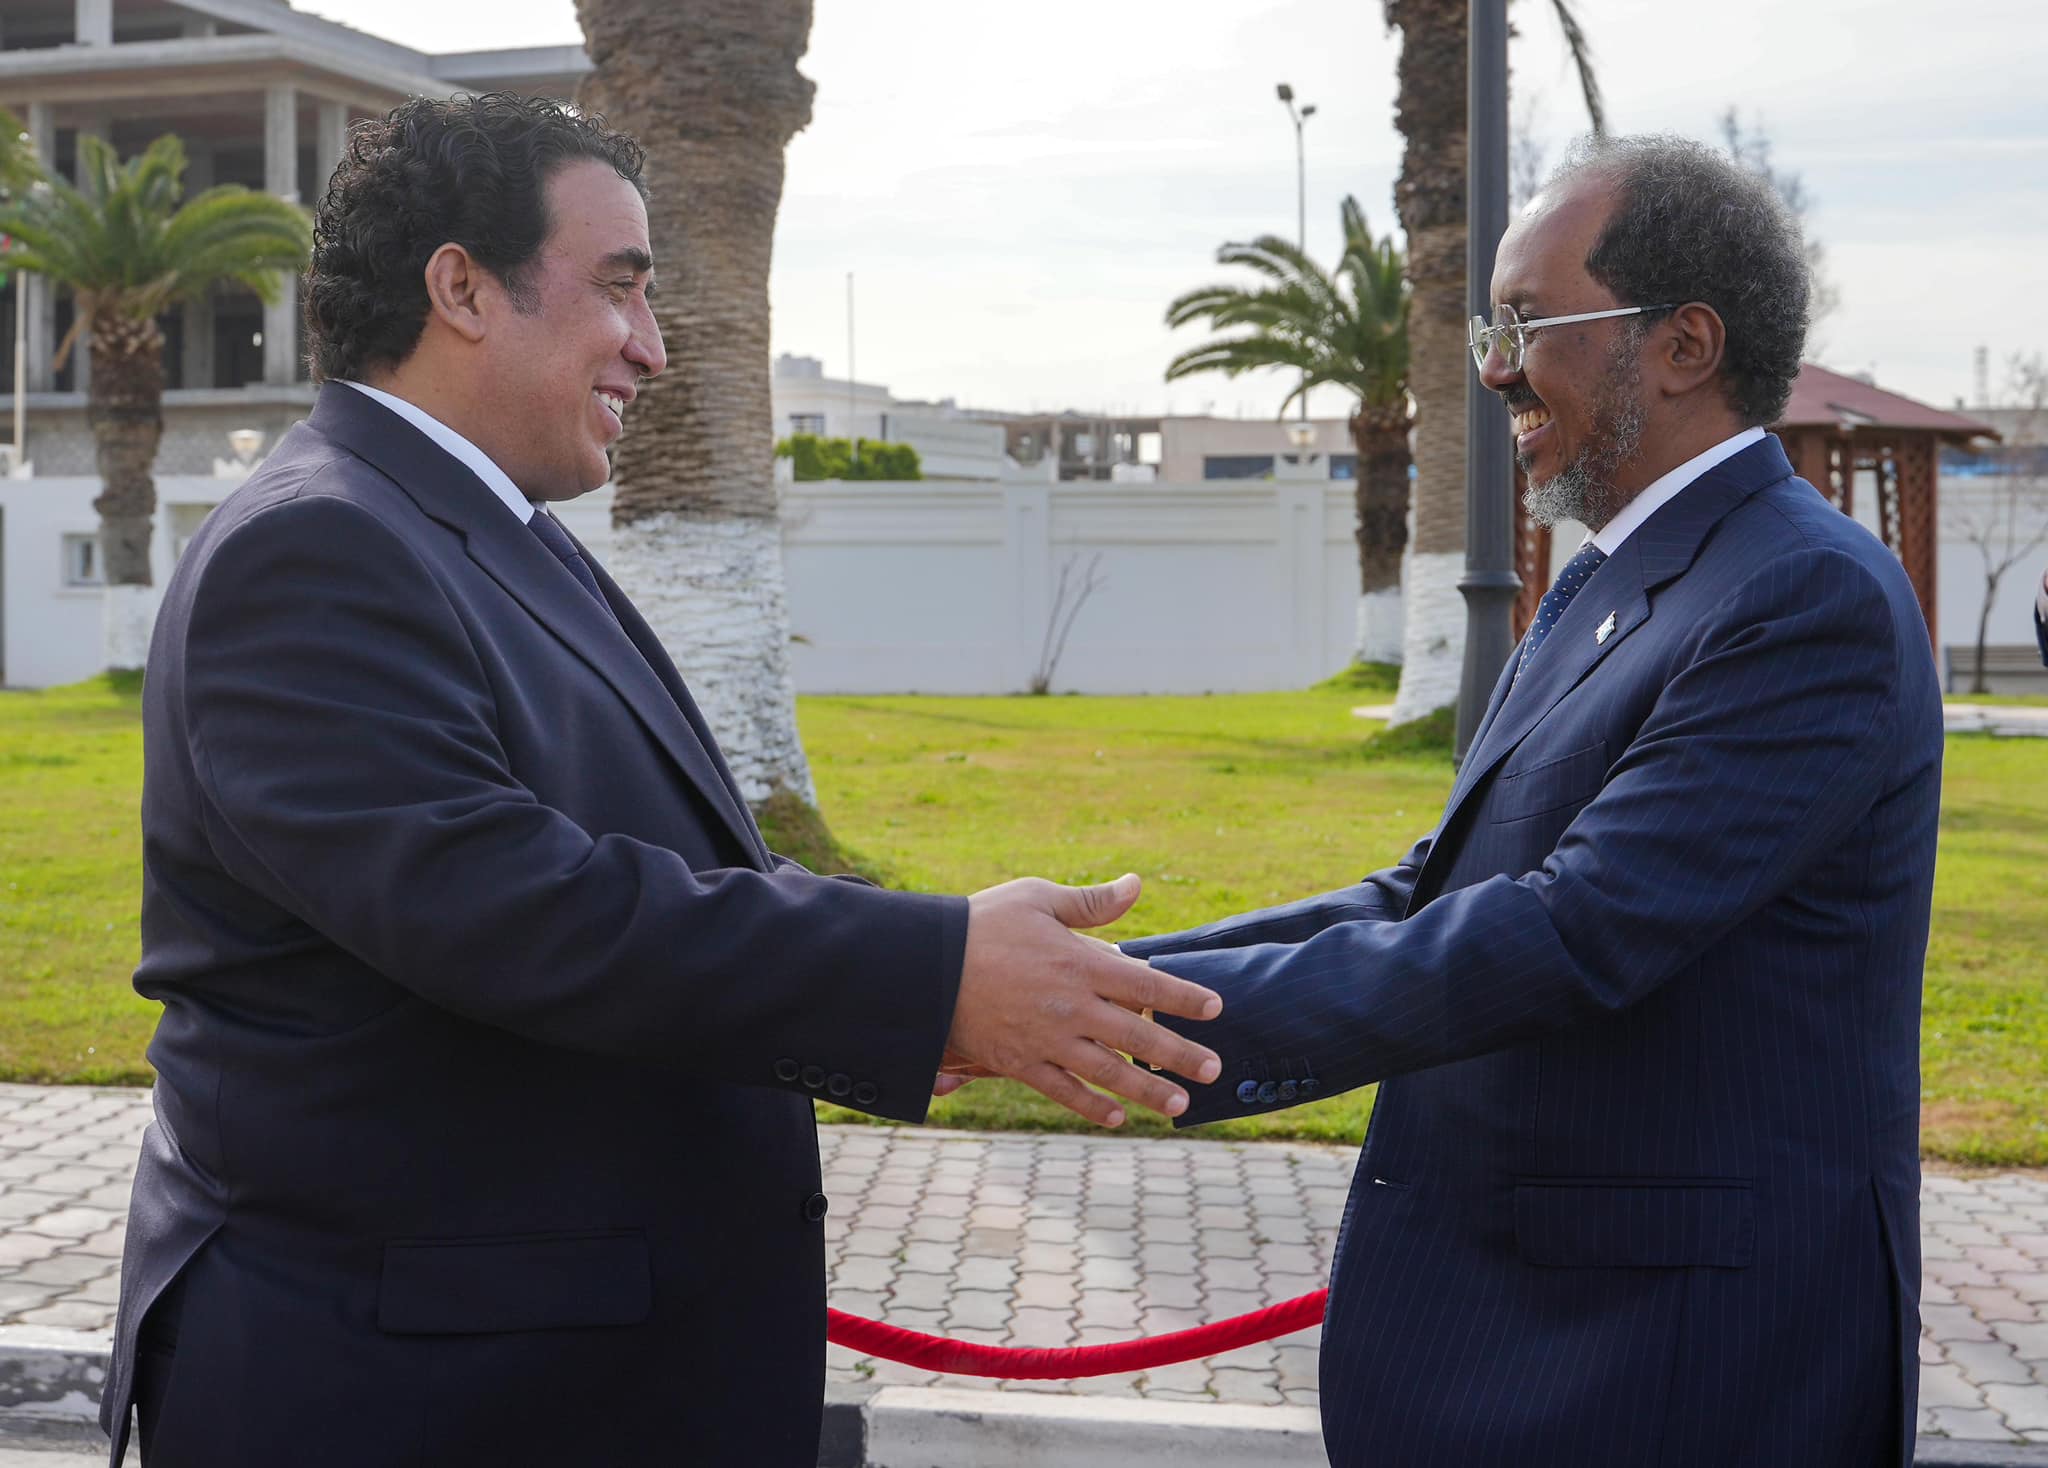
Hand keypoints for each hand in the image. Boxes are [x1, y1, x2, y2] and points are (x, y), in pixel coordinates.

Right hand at [944, 873, 1222, 1126]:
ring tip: (1180, 1104)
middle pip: (1139, 1037)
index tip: (1215, 1009)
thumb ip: (1090, 902)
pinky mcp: (1020, 1063)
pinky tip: (1117, 1116)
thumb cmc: (982, 924)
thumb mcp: (1037, 899)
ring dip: (1149, 1091)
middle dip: (1182, 1055)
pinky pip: (1064, 1091)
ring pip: (1109, 1072)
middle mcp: (1072, 1007)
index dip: (1184, 998)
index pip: (1147, 984)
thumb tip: (1136, 885)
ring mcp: (1047, 1040)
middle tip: (1215, 1070)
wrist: (923, 966)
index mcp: (1080, 963)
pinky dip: (1092, 1106)